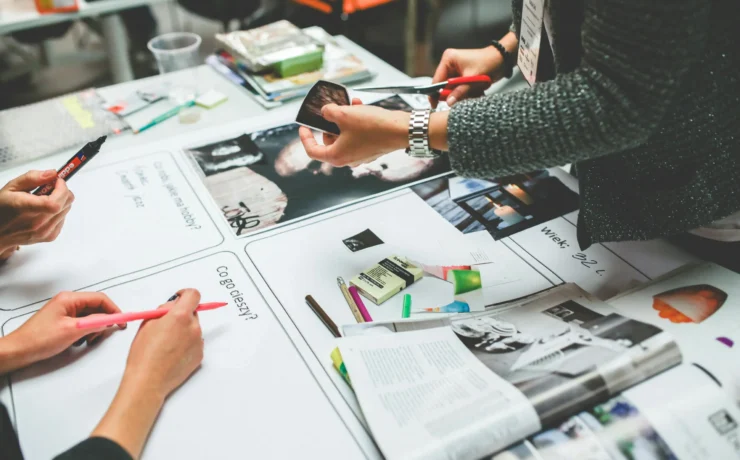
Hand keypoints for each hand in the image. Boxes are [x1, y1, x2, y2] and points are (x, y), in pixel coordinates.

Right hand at [0, 170, 74, 259]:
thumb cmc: (1, 209)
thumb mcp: (11, 187)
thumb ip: (32, 178)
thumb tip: (52, 174)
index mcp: (25, 209)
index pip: (54, 203)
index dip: (61, 189)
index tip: (57, 181)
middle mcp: (37, 223)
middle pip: (65, 204)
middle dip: (63, 191)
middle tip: (51, 187)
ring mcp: (45, 232)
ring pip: (67, 210)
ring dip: (61, 201)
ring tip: (44, 199)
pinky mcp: (50, 236)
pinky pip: (63, 218)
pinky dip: (59, 211)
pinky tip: (44, 210)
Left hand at [1, 292, 124, 371]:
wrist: (19, 351)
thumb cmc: (38, 339)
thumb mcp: (71, 331)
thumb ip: (94, 323)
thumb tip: (110, 320)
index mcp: (69, 299)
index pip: (100, 299)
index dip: (113, 309)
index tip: (122, 321)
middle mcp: (68, 302)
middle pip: (96, 307)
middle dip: (103, 321)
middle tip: (104, 334)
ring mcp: (65, 312)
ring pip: (90, 317)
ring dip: (94, 328)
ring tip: (88, 340)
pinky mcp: (63, 321)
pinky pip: (82, 323)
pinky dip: (86, 332)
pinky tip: (80, 341)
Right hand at [122, 288, 203, 399]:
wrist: (148, 380)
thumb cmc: (144, 354)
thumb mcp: (148, 323)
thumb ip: (163, 310)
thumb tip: (172, 306)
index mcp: (180, 317)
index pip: (194, 295)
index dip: (185, 294)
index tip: (180, 297)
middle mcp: (193, 328)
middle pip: (193, 312)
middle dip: (181, 315)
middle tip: (166, 325)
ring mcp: (198, 342)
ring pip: (193, 328)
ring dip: (184, 330)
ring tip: (166, 343)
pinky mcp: (200, 355)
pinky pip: (194, 343)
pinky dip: (186, 344)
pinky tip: (172, 352)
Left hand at [299, 98, 409, 166]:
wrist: (400, 130)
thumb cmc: (374, 127)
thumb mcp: (344, 114)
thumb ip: (329, 112)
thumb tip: (326, 112)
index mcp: (337, 156)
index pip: (312, 151)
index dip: (305, 138)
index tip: (304, 128)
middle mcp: (348, 159)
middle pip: (329, 141)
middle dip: (330, 124)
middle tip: (332, 111)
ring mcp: (360, 155)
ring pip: (344, 136)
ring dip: (345, 120)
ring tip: (350, 105)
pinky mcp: (370, 149)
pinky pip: (357, 136)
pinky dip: (355, 123)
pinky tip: (360, 108)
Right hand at [431, 46, 502, 106]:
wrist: (502, 59)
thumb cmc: (488, 62)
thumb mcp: (472, 79)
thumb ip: (460, 91)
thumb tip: (448, 102)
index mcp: (448, 59)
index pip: (436, 79)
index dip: (435, 93)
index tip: (434, 105)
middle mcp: (450, 63)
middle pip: (444, 85)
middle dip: (454, 94)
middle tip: (464, 97)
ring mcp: (456, 69)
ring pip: (453, 89)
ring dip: (463, 94)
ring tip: (475, 91)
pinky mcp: (462, 75)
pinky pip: (460, 88)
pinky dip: (467, 92)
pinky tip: (477, 90)